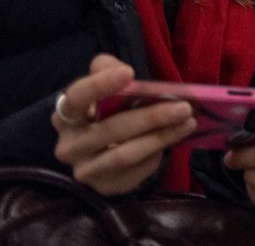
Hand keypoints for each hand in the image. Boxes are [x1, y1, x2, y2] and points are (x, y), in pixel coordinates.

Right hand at [52, 54, 196, 194]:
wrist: (101, 148)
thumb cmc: (106, 109)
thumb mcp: (103, 83)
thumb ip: (107, 69)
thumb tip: (124, 72)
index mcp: (66, 114)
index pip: (77, 98)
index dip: (100, 84)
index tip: (129, 72)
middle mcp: (69, 146)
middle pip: (111, 130)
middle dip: (151, 117)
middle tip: (183, 106)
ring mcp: (86, 170)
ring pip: (126, 154)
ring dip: (161, 137)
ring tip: (188, 122)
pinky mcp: (105, 187)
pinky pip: (136, 170)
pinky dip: (156, 154)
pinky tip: (171, 140)